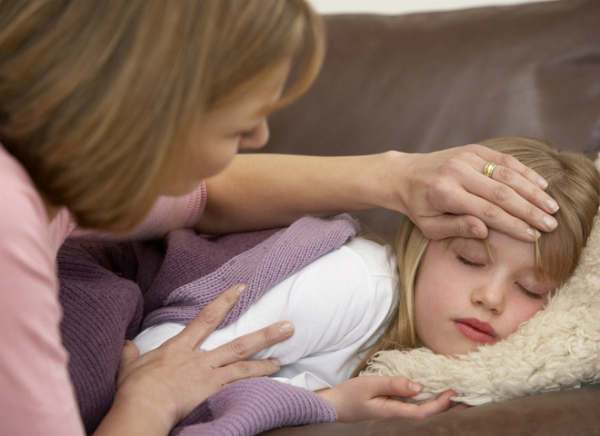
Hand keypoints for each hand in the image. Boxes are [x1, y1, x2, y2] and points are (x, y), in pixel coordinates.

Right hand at [114, 284, 293, 428]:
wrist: (142, 405)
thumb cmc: (134, 387)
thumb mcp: (128, 366)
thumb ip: (130, 353)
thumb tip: (126, 344)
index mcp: (180, 348)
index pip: (207, 318)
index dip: (225, 301)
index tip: (242, 288)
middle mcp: (200, 359)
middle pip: (238, 344)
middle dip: (264, 334)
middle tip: (287, 326)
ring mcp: (209, 377)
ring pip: (244, 366)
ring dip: (265, 362)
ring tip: (281, 359)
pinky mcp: (212, 394)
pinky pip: (239, 388)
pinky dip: (254, 385)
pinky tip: (267, 386)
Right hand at [316, 376, 462, 421]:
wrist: (334, 407)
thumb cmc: (350, 395)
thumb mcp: (370, 385)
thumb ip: (394, 385)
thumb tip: (419, 386)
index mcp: (393, 413)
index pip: (425, 413)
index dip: (442, 404)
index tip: (454, 391)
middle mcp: (397, 418)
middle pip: (428, 417)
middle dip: (448, 409)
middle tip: (468, 398)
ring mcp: (395, 417)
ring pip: (423, 414)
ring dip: (441, 407)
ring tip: (457, 399)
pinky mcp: (392, 413)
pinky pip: (415, 410)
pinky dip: (429, 404)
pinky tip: (435, 398)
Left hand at [389, 144, 558, 240]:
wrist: (404, 174)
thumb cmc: (419, 206)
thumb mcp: (430, 226)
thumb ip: (457, 228)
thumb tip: (485, 231)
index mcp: (445, 194)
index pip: (487, 212)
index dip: (513, 225)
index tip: (533, 236)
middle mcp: (456, 172)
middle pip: (501, 193)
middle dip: (529, 210)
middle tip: (551, 224)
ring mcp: (465, 157)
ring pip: (507, 174)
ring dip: (533, 191)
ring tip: (552, 207)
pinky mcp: (473, 149)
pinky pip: (503, 160)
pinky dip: (524, 172)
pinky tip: (541, 185)